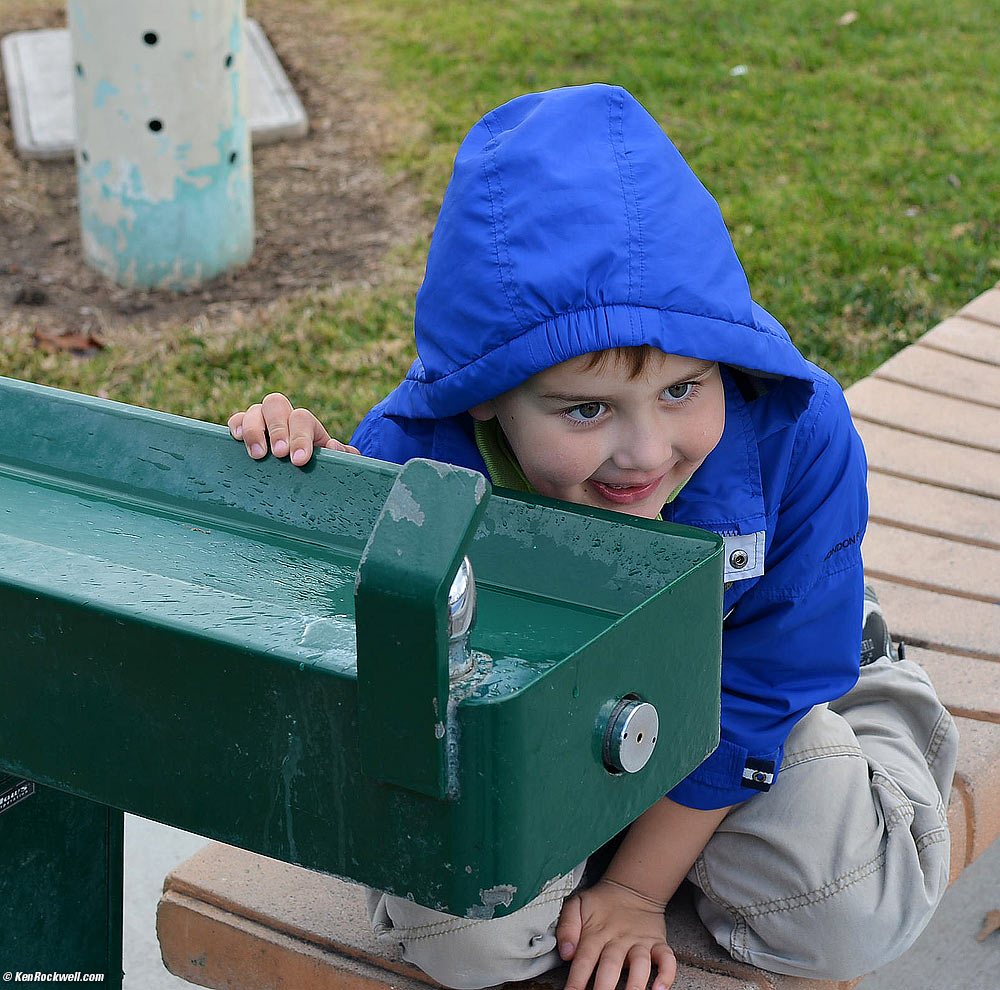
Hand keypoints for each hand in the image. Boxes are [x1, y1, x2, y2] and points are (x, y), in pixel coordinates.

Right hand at [228, 392, 358, 465]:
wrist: (305, 475)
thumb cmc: (323, 468)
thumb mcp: (341, 463)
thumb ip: (345, 455)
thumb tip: (332, 446)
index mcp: (306, 423)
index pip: (302, 418)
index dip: (300, 438)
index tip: (299, 460)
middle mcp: (283, 416)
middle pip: (276, 404)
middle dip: (277, 429)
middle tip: (279, 454)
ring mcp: (262, 421)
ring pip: (254, 410)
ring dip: (254, 430)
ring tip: (258, 455)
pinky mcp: (245, 431)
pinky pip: (236, 421)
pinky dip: (236, 426)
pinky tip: (238, 440)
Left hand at [556, 879, 675, 989]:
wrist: (631, 889)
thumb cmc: (601, 904)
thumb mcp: (577, 905)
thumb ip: (567, 926)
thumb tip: (566, 953)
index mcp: (596, 933)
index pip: (584, 960)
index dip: (577, 980)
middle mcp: (619, 939)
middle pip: (611, 965)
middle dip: (604, 987)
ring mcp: (640, 942)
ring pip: (640, 964)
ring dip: (635, 984)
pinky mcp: (658, 943)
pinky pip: (667, 959)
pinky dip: (666, 974)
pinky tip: (659, 988)